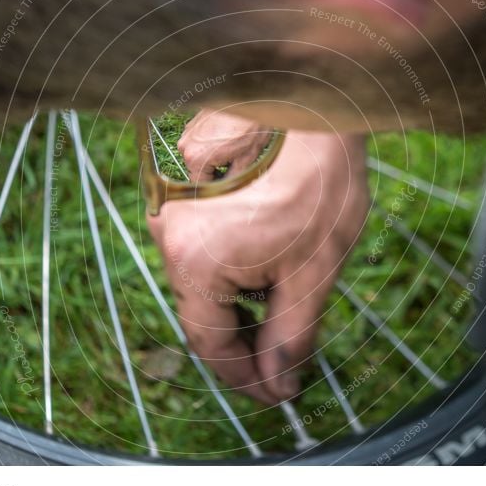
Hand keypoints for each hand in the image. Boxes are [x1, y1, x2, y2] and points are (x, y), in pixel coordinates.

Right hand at [148, 131, 367, 403]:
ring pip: (201, 271)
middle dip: (244, 334)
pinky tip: (268, 243)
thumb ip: (291, 335)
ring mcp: (168, 198)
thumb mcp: (316, 268)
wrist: (313, 94)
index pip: (209, 342)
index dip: (243, 376)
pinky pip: (199, 234)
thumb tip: (278, 384)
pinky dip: (231, 253)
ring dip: (238, 291)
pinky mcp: (178, 176)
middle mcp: (167, 230)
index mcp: (194, 258)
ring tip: (283, 287)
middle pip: (201, 307)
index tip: (274, 391)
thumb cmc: (318, 174)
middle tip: (285, 350)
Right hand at [177, 108, 273, 181]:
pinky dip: (209, 143)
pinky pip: (198, 141)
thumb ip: (231, 180)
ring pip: (197, 154)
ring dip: (210, 156)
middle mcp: (186, 145)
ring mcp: (188, 131)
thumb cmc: (250, 128)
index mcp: (196, 158)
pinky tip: (226, 138)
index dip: (214, 187)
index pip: (198, 184)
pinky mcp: (193, 122)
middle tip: (233, 164)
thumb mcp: (245, 160)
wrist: (251, 98)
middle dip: (213, 170)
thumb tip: (226, 189)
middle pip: (196, 169)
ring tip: (231, 149)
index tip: (226, 184)